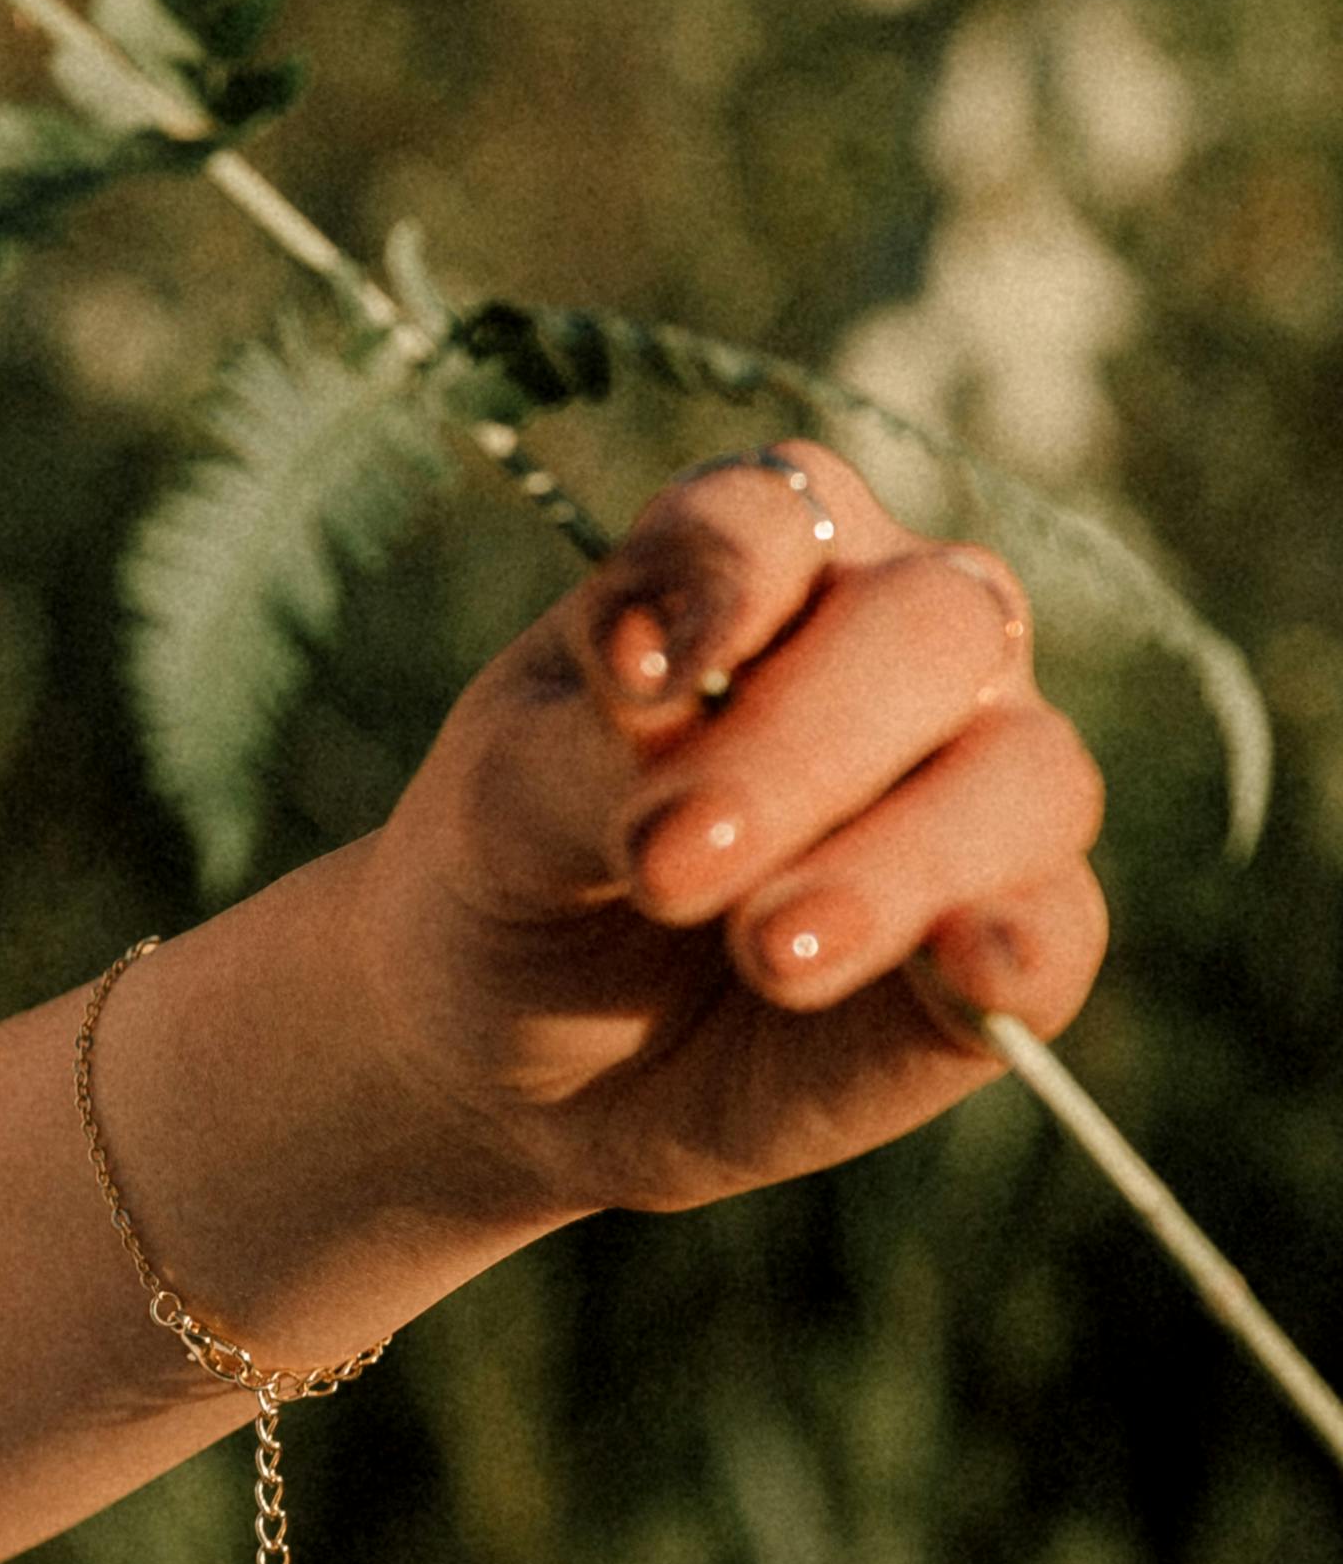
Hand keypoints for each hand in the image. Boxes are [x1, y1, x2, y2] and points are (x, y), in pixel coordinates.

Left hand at [350, 437, 1108, 1224]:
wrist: (522, 1049)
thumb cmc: (518, 868)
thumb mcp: (504, 805)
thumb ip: (583, 749)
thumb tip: (683, 701)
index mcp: (762, 562)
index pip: (773, 513)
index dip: (719, 582)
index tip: (630, 678)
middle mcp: (904, 641)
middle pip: (930, 625)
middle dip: (802, 743)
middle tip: (667, 864)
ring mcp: (980, 782)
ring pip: (1021, 774)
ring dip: (891, 864)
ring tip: (765, 953)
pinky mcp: (1012, 935)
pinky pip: (1058, 925)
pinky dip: (1013, 946)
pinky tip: (960, 977)